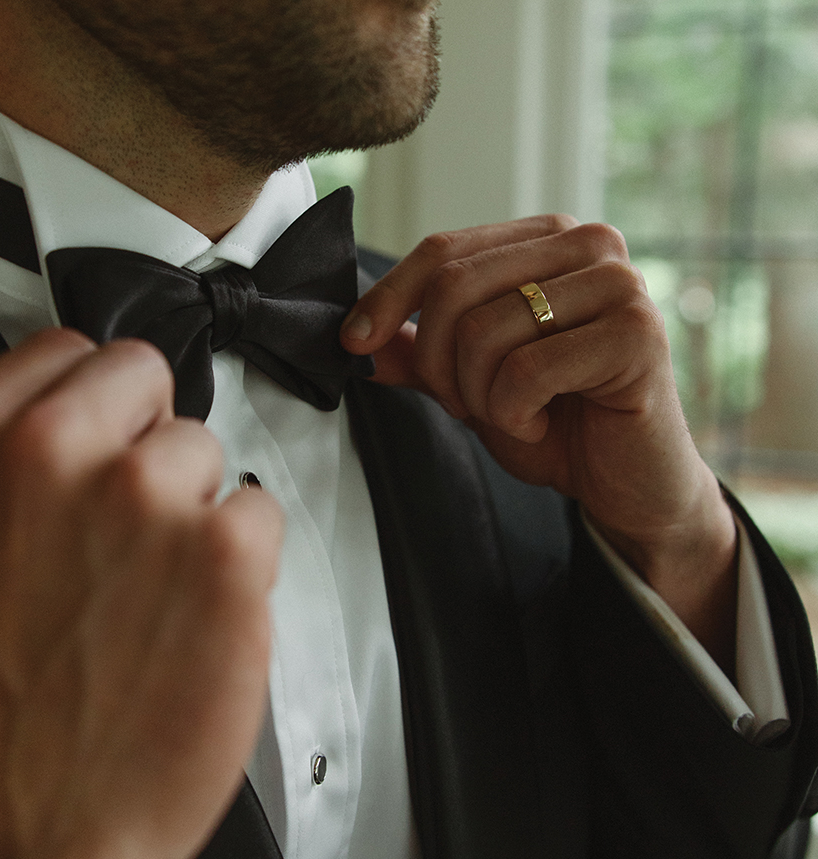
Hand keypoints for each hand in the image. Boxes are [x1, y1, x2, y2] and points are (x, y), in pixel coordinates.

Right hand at [0, 328, 282, 858]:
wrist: (36, 823)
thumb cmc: (5, 705)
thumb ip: (13, 460)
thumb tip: (94, 416)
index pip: (72, 351)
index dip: (99, 409)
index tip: (102, 446)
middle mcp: (49, 454)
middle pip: (150, 380)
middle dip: (151, 443)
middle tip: (131, 529)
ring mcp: (142, 498)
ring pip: (209, 449)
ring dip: (196, 511)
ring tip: (156, 591)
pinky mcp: (224, 553)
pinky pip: (259, 510)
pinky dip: (244, 563)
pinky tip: (197, 617)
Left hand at [341, 217, 737, 667]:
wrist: (625, 486)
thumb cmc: (555, 425)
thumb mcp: (469, 383)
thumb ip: (418, 353)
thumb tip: (355, 334)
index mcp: (547, 241)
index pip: (443, 251)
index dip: (388, 298)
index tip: (353, 343)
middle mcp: (588, 245)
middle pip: (454, 288)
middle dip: (439, 365)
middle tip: (469, 405)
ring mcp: (619, 285)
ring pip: (483, 332)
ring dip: (479, 397)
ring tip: (517, 415)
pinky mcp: (637, 334)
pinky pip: (524, 372)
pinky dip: (515, 416)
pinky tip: (544, 426)